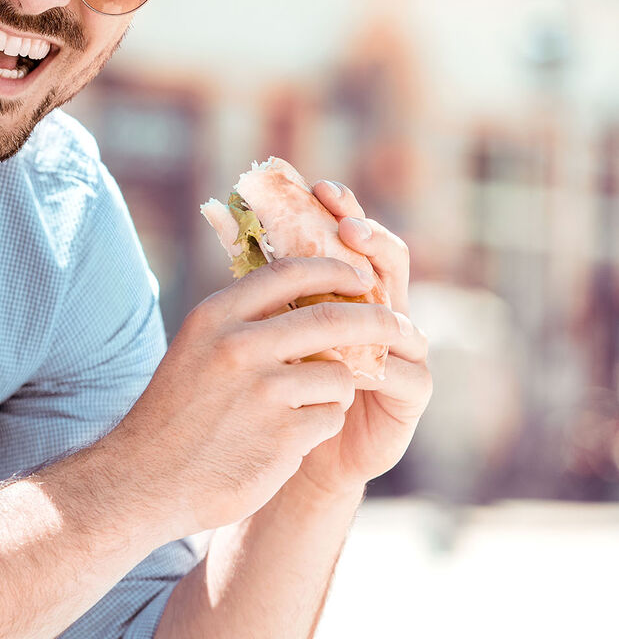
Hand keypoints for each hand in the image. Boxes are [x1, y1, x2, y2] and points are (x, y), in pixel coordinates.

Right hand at [105, 255, 406, 537]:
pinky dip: (320, 426)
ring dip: (335, 390)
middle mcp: (239, 346)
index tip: (360, 275)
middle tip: (398, 326)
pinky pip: (332, 417)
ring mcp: (264, 391)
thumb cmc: (176, 412)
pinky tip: (286, 438)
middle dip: (377, 321)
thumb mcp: (196, 348)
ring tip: (300, 408)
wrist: (147, 480)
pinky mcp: (284, 435)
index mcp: (214, 317)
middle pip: (333, 319)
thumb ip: (243, 321)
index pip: (288, 272)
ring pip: (339, 375)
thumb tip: (304, 292)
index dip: (334, 270)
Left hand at [291, 181, 432, 499]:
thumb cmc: (281, 384)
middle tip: (347, 227)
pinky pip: (404, 373)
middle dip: (370, 240)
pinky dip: (380, 365)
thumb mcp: (271, 327)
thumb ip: (267, 283)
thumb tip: (228, 220)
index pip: (353, 239)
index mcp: (350, 291)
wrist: (296, 451)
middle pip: (389, 264)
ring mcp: (404, 352)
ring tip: (356, 285)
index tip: (320, 187)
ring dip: (378, 301)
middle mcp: (383, 314)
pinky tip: (356, 360)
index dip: (343, 211)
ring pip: (400, 317)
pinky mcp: (411, 395)